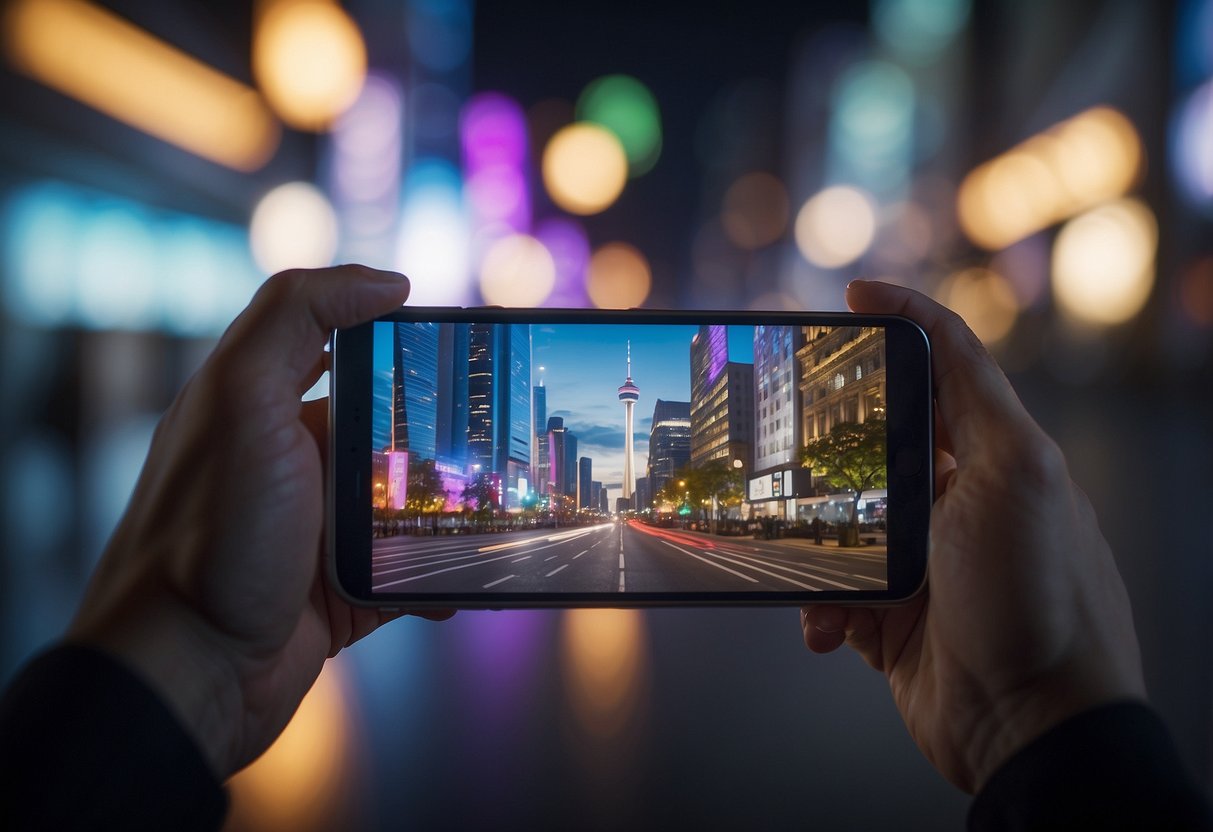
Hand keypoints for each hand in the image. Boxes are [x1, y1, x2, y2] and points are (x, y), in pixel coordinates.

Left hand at [68, 266, 451, 778]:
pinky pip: (403, 570)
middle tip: (492, 429)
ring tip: (495, 506)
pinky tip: (462, 577)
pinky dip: (437, 574)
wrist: (190, 674)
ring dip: (447, 508)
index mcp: (255, 406)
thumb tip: (384, 282)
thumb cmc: (210, 536)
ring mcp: (310, 530)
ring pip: (400, 502)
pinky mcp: (334, 591)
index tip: (455, 340)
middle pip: (380, 425)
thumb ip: (296, 317)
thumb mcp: (242, 400)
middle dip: (436, 429)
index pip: (332, 343)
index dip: (390, 333)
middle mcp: (283, 463)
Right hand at [801, 280, 1144, 792]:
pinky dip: (820, 609)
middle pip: (871, 446)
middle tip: (780, 441)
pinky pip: (830, 594)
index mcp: (993, 458)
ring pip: (835, 525)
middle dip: (826, 451)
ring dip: (815, 551)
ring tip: (818, 573)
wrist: (1030, 723)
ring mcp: (920, 562)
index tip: (850, 297)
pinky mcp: (890, 617)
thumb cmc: (1038, 599)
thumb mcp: (1019, 475)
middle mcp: (955, 503)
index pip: (945, 370)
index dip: (901, 323)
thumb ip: (977, 398)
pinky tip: (829, 628)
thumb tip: (934, 327)